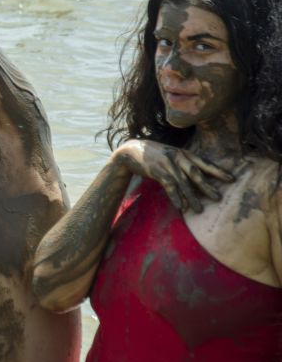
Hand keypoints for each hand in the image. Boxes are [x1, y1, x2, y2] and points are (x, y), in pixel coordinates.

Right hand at [114, 139, 233, 211]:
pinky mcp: (157, 171)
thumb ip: (183, 163)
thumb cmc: (153, 155)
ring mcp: (167, 164)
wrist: (130, 151)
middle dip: (207, 186)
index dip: (218, 171)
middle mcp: (178, 157)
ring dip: (191, 197)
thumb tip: (197, 177)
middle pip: (196, 173)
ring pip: (183, 183)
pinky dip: (175, 197)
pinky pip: (169, 186)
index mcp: (183, 153)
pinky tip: (181, 207)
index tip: (231, 179)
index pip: (204, 163)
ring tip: (198, 210)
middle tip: (218, 198)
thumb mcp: (170, 155)